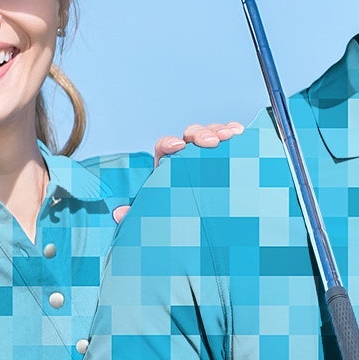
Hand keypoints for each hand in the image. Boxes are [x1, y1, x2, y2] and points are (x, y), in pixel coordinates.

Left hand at [113, 125, 248, 221]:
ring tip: (229, 135)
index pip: (165, 147)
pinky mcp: (225, 159)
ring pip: (210, 134)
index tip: (178, 146)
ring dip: (218, 131)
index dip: (170, 143)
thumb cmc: (178, 217)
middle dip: (200, 134)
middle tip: (210, 142)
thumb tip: (119, 213)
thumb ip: (139, 213)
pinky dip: (233, 133)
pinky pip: (228, 141)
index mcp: (168, 166)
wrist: (202, 228)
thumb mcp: (158, 215)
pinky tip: (239, 133)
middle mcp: (188, 157)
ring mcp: (208, 156)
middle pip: (190, 136)